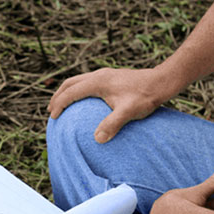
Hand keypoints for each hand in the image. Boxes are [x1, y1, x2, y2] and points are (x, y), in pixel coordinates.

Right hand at [48, 67, 169, 142]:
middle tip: (51, 111)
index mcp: (97, 82)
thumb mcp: (129, 112)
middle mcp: (98, 76)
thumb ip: (112, 124)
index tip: (53, 117)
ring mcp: (105, 74)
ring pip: (78, 81)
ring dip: (67, 92)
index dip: (59, 105)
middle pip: (70, 83)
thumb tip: (97, 139)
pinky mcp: (111, 77)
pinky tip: (85, 101)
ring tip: (63, 105)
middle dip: (58, 96)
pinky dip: (79, 90)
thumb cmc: (146, 97)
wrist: (162, 82)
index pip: (70, 93)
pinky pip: (88, 82)